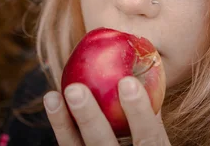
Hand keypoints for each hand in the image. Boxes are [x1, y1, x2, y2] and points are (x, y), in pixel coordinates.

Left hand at [43, 76, 170, 145]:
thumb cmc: (148, 144)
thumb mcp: (156, 137)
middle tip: (76, 90)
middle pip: (103, 145)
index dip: (139, 112)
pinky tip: (53, 101)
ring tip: (52, 96)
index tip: (127, 82)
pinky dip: (60, 125)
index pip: (148, 138)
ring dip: (62, 122)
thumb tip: (145, 70)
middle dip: (88, 118)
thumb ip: (151, 112)